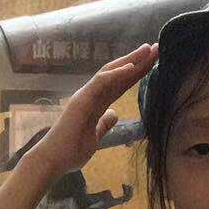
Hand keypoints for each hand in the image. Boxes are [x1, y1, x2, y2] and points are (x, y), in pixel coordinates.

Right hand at [16, 43, 157, 177]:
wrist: (53, 161)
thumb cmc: (71, 151)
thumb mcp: (95, 136)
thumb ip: (104, 123)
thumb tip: (113, 113)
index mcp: (96, 103)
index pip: (120, 85)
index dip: (136, 73)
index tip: (153, 62)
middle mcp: (91, 95)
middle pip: (117, 74)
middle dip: (137, 61)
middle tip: (156, 47)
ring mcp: (85, 96)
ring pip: (110, 72)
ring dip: (130, 60)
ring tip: (147, 49)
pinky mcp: (81, 100)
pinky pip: (100, 82)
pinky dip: (115, 73)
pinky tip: (131, 67)